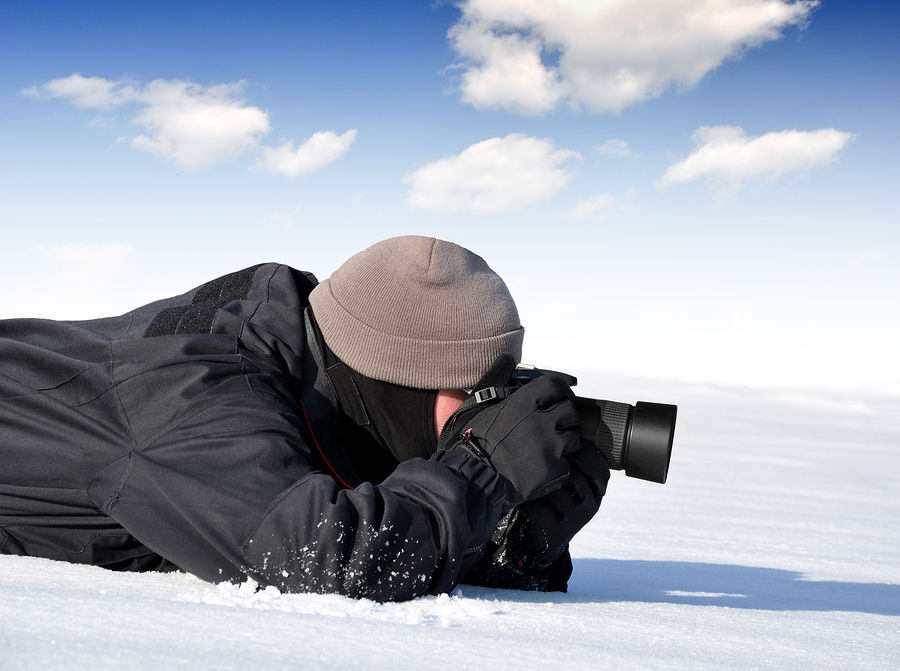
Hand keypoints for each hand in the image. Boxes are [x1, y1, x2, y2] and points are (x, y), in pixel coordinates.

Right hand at [452, 375, 580, 504]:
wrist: (478, 476)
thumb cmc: (480, 445)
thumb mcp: (494, 411)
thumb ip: (517, 400)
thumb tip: (528, 386)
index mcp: (523, 403)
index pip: (555, 386)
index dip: (562, 391)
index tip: (562, 397)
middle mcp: (540, 421)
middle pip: (569, 411)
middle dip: (565, 419)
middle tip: (553, 428)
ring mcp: (550, 446)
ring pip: (573, 438)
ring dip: (563, 444)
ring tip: (544, 451)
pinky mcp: (554, 469)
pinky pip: (566, 464)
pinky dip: (557, 467)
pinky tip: (541, 468)